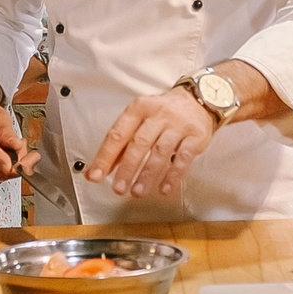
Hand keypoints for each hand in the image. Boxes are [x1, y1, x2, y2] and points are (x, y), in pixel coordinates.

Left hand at [87, 87, 221, 199]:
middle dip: (127, 168)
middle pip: (139, 143)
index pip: (117, 134)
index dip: (105, 156)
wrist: (197, 101)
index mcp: (138, 109)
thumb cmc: (162, 115)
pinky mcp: (196, 136)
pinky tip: (164, 188)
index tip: (95, 176)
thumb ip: (120, 145)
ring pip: (160, 151)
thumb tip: (98, 170)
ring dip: (147, 174)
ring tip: (137, 192)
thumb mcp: (139, 121)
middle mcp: (158, 114)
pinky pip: (184, 157)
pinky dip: (173, 175)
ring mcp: (178, 124)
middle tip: (118, 188)